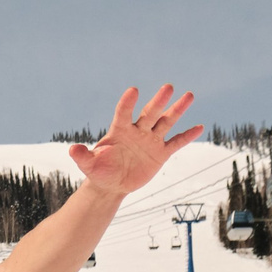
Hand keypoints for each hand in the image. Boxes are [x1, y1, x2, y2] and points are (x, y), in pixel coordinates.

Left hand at [68, 85, 202, 198]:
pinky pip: (175, 143)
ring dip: (177, 110)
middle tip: (168, 87)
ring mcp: (150, 140)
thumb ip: (82, 156)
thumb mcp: (89, 165)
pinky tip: (199, 127)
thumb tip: (73, 149)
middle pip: (149, 113)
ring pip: (166, 122)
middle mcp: (137, 131)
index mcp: (119, 130)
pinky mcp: (160, 153)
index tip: (133, 91)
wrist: (112, 184)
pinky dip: (186, 136)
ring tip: (189, 96)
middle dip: (158, 101)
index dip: (127, 103)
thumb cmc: (99, 171)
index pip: (124, 113)